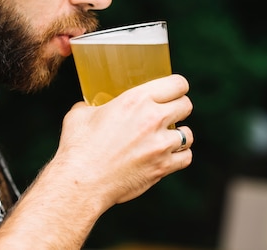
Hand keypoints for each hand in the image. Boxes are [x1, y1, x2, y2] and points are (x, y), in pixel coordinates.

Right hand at [54, 74, 193, 207]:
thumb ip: (91, 105)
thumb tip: (90, 106)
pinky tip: (167, 155)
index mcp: (136, 99)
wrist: (81, 182)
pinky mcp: (162, 167)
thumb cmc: (78, 147)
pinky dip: (178, 156)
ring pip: (188, 134)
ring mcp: (160, 144)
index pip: (177, 84)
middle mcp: (153, 118)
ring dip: (178, 134)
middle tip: (168, 114)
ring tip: (166, 138)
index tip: (173, 91)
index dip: (178, 87)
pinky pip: (185, 157)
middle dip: (178, 108)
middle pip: (186, 105)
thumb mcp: (80, 114)